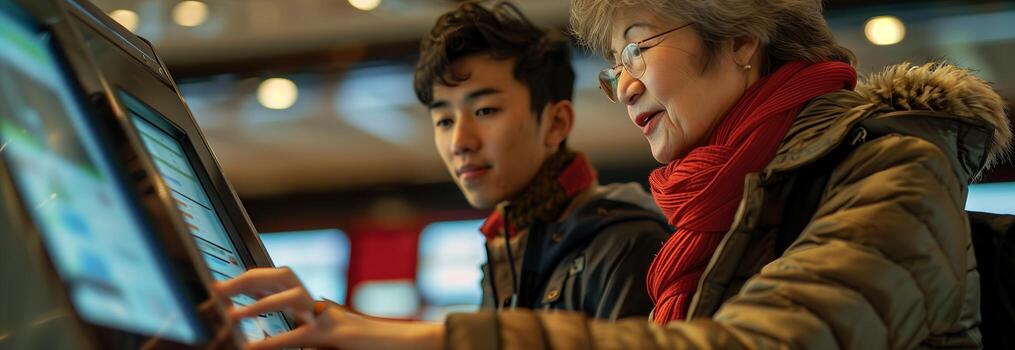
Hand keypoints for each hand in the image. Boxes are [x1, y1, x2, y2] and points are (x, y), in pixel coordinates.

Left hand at [216, 267, 444, 349]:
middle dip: (246, 279)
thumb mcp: (332, 339)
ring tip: (231, 316)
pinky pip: (301, 336)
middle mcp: (322, 304)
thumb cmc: (372, 345)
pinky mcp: (339, 336)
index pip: (280, 279)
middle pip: (280, 275)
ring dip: (257, 304)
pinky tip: (253, 348)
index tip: (224, 283)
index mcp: (318, 304)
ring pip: (291, 296)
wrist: (410, 346)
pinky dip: (274, 342)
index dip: (251, 277)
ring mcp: (331, 318)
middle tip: (217, 290)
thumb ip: (309, 332)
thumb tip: (286, 333)